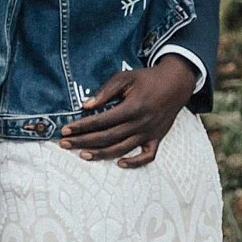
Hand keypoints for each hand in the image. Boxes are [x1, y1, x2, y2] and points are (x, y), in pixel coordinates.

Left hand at [59, 57, 196, 167]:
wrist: (176, 84)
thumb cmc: (147, 79)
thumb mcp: (125, 77)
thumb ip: (105, 91)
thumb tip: (85, 106)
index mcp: (133, 107)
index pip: (102, 120)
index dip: (82, 126)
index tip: (65, 130)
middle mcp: (141, 123)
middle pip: (108, 137)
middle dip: (84, 141)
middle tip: (64, 144)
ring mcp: (150, 133)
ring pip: (123, 149)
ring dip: (101, 154)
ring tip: (82, 155)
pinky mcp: (157, 139)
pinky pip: (147, 156)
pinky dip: (135, 163)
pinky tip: (119, 163)